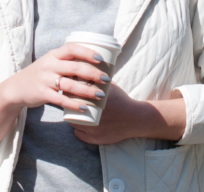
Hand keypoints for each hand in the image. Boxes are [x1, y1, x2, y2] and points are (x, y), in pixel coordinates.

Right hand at [1, 43, 109, 111]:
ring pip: (70, 84)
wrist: (16, 88)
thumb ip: (67, 62)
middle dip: (93, 73)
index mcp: (53, 55)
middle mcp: (49, 65)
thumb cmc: (40, 74)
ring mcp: (45, 80)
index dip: (87, 52)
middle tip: (106, 79)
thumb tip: (93, 64)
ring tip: (101, 95)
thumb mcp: (50, 63)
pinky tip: (85, 108)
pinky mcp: (42, 94)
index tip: (101, 59)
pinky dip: (75, 104)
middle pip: (75, 67)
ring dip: (87, 90)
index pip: (71, 48)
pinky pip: (61, 99)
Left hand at [72, 85, 186, 144]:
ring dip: (73, 119)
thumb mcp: (110, 86)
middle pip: (71, 112)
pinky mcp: (95, 139)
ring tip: (74, 112)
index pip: (71, 98)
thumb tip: (88, 65)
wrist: (135, 118)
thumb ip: (99, 77)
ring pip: (74, 125)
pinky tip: (79, 125)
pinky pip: (81, 135)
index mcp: (93, 102)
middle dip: (69, 107)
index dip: (67, 94)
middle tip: (69, 101)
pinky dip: (79, 131)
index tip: (67, 91)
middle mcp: (90, 117)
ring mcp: (91, 130)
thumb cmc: (123, 100)